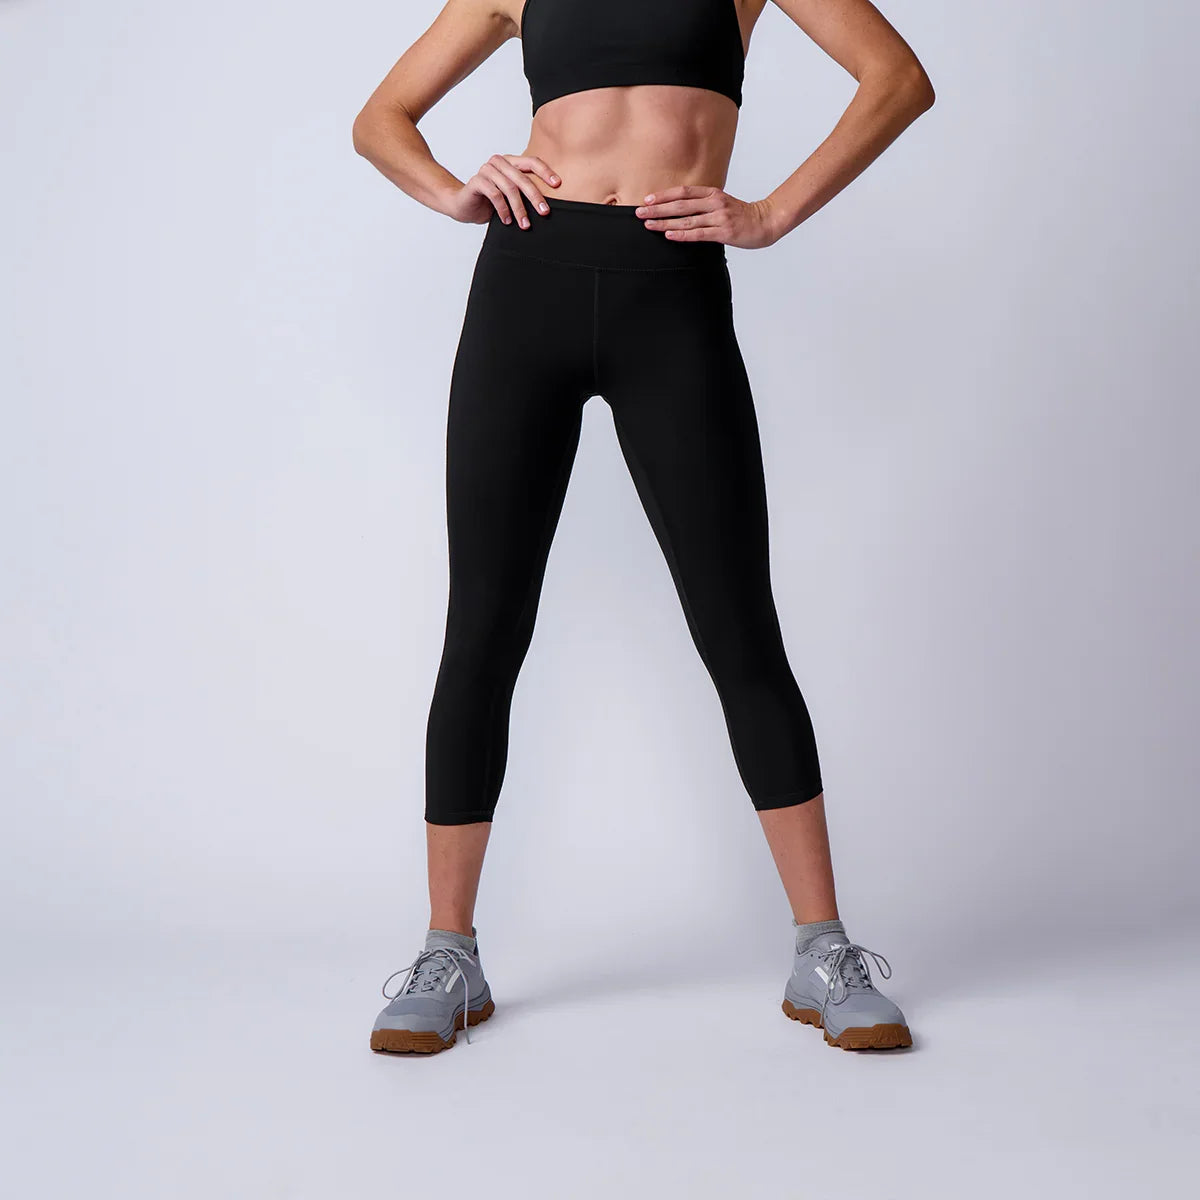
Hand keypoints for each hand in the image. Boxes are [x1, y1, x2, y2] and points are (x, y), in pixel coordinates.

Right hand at [447, 154, 560, 227]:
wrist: (464, 206)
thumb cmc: (490, 202)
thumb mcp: (511, 196)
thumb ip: (525, 192)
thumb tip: (548, 204)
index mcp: (510, 162)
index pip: (531, 162)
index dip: (545, 172)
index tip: (558, 185)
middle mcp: (499, 162)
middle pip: (522, 178)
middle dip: (535, 196)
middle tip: (544, 212)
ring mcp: (487, 170)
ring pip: (509, 188)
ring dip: (519, 209)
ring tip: (525, 225)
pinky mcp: (477, 181)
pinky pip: (495, 195)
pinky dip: (503, 210)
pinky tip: (507, 221)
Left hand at [634, 186, 782, 248]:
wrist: (765, 222)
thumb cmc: (740, 215)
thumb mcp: (721, 203)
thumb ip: (702, 204)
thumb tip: (679, 209)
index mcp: (712, 193)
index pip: (683, 192)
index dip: (664, 195)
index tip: (647, 199)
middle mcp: (714, 203)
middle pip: (680, 205)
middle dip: (658, 209)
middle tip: (639, 213)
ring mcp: (719, 217)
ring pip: (686, 220)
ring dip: (665, 222)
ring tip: (648, 225)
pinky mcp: (724, 232)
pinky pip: (698, 234)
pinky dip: (682, 234)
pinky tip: (668, 234)